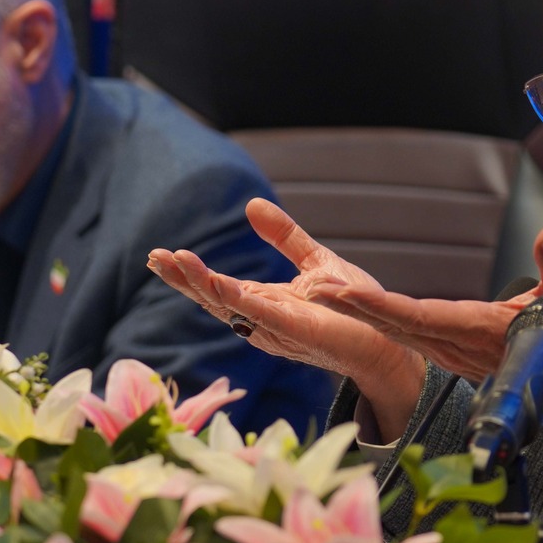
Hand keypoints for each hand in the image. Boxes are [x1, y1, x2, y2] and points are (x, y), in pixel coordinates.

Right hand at [147, 199, 426, 413]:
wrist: (388, 338)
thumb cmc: (352, 308)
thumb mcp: (313, 262)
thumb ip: (283, 236)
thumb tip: (251, 205)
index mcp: (263, 303)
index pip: (216, 288)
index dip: (188, 273)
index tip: (159, 255)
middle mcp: (261, 320)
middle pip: (212, 300)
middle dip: (183, 280)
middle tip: (154, 257)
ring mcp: (276, 328)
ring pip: (229, 307)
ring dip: (201, 285)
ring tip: (175, 261)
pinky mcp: (297, 331)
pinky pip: (260, 315)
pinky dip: (237, 299)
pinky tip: (218, 284)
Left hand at [303, 227, 542, 385]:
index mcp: (476, 329)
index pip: (421, 317)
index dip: (382, 306)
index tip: (349, 295)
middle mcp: (455, 344)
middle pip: (395, 325)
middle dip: (355, 309)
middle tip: (316, 292)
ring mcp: (448, 351)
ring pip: (394, 330)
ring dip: (358, 314)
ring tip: (321, 294)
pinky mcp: (446, 351)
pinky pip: (403, 334)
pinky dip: (374, 319)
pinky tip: (349, 306)